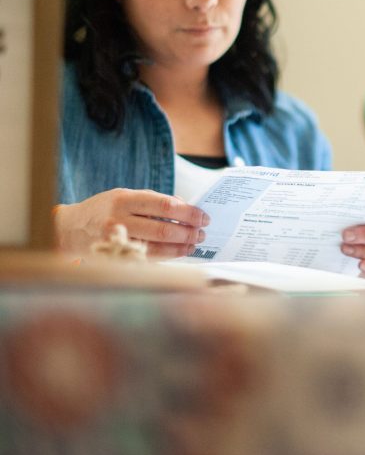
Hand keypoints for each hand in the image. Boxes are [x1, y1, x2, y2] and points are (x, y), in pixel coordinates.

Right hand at [54, 188, 209, 258]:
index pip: (165, 206)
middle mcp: (119, 219)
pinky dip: (168, 255)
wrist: (70, 228)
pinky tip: (179, 252)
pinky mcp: (116, 256)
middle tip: (203, 233)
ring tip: (194, 244)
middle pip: (164, 229)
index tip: (203, 217)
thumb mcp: (125, 196)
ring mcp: (117, 240)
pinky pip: (148, 258)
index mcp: (124, 199)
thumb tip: (184, 206)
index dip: (188, 213)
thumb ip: (154, 200)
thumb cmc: (104, 209)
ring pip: (157, 247)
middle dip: (189, 232)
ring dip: (181, 247)